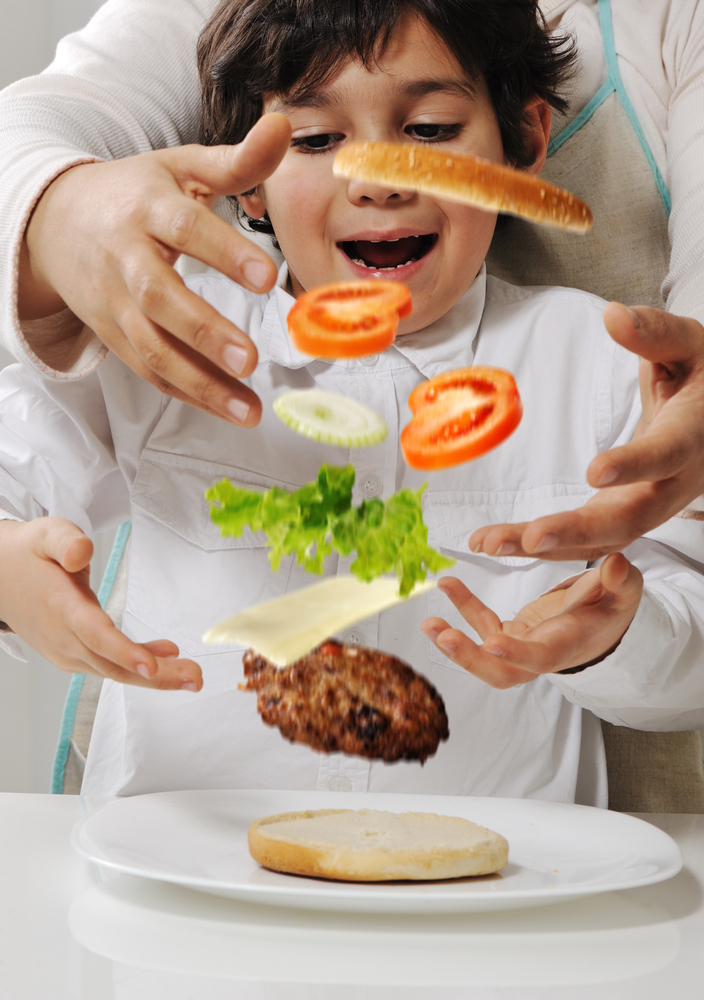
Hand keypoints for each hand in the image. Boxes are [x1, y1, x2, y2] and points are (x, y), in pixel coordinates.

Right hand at [0, 518, 201, 689]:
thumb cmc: (28, 554)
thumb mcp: (45, 533)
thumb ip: (66, 541)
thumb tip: (83, 553)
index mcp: (60, 607)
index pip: (95, 635)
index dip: (124, 652)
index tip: (152, 666)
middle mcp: (63, 637)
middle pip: (113, 663)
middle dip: (158, 675)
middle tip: (195, 678)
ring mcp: (66, 651)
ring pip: (114, 670)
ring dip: (156, 676)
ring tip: (192, 674)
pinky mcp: (72, 655)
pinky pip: (108, 665)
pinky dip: (138, 666)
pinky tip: (166, 657)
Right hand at [18, 113, 292, 425]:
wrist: (57, 222)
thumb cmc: (134, 193)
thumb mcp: (180, 167)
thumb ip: (236, 160)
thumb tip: (283, 127)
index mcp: (146, 207)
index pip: (185, 229)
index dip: (224, 253)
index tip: (267, 277)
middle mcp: (126, 257)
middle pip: (159, 299)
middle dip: (204, 332)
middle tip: (250, 358)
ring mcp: (115, 303)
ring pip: (153, 348)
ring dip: (201, 383)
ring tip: (249, 408)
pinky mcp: (114, 335)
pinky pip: (150, 370)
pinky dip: (188, 393)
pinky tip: (230, 408)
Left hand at [420, 553, 641, 687]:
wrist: (603, 624)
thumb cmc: (613, 607)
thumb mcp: (624, 591)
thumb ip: (620, 581)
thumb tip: (616, 563)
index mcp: (566, 646)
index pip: (540, 658)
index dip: (517, 655)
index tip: (493, 643)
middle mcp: (539, 654)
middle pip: (502, 673)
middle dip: (471, 659)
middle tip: (443, 637)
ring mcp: (521, 647)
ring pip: (484, 657)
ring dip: (455, 643)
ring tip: (428, 623)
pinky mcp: (510, 634)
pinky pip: (482, 623)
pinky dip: (463, 606)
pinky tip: (446, 584)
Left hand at [470, 303, 703, 560]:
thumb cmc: (703, 376)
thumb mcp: (692, 345)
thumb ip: (655, 333)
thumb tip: (613, 315)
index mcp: (694, 435)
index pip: (667, 454)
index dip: (634, 465)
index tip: (595, 470)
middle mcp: (674, 483)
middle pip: (630, 517)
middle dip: (578, 530)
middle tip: (531, 536)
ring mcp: (650, 504)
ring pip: (602, 538)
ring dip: (546, 546)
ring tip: (490, 543)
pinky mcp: (626, 513)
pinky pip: (588, 538)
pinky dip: (544, 545)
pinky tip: (497, 542)